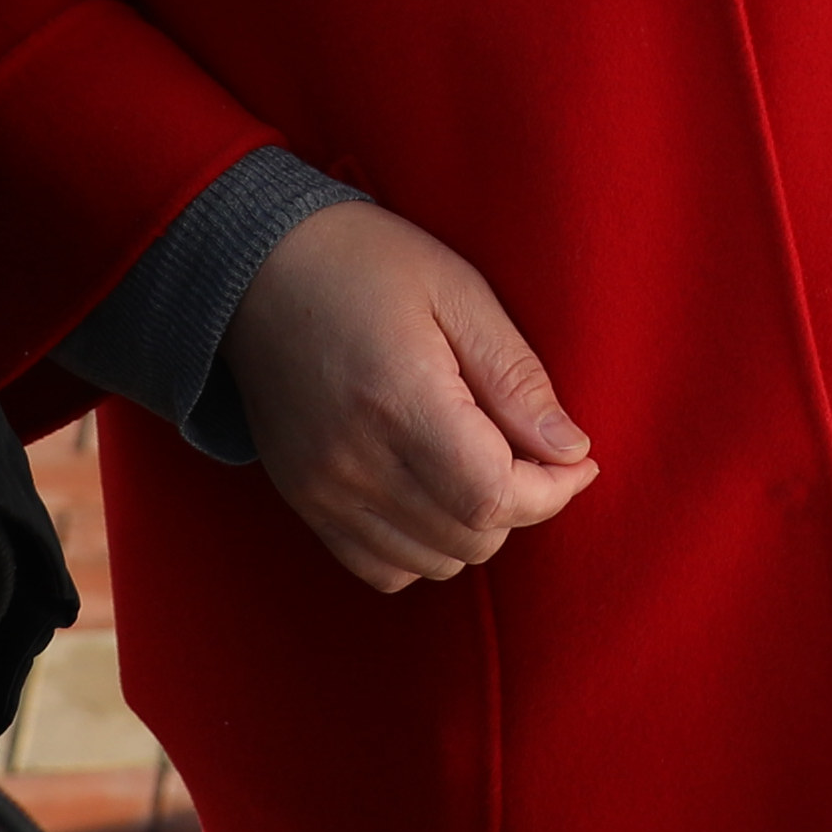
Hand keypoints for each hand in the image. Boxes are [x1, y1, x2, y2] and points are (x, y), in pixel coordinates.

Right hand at [226, 199, 599, 592]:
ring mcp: (323, 490)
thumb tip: (571, 451)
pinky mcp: (304, 502)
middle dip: (521, 503)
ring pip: (433, 562)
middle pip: (471, 537)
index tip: (576, 460)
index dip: (552, 491)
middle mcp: (355, 461)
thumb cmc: (365, 262)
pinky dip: (423, 548)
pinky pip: (382, 569)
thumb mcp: (457, 291)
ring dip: (475, 527)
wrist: (254, 267)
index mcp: (400, 399)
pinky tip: (433, 492)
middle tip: (531, 450)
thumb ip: (515, 378)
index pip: (493, 497)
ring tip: (480, 463)